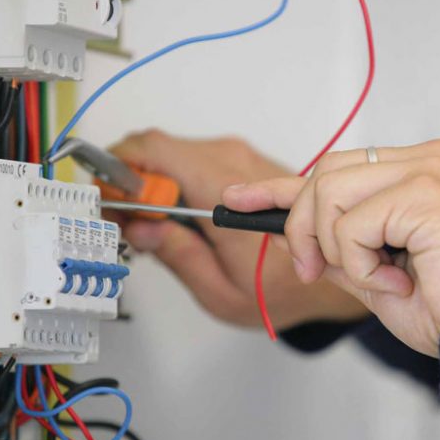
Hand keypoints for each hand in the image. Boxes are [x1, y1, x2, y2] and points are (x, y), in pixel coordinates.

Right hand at [109, 129, 367, 327]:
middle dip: (132, 181)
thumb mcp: (220, 290)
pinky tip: (177, 217)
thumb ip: (176, 254)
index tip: (105, 197)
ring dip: (153, 183)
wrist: (334, 267)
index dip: (118, 167)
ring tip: (151, 225)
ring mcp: (240, 158)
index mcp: (222, 190)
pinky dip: (176, 183)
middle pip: (158, 149)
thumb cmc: (285, 287)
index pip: (154, 149)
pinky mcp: (244, 163)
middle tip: (124, 220)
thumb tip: (140, 226)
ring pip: (175, 154)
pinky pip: (195, 161)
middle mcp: (232, 162)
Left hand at [222, 139, 439, 356]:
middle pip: (325, 173)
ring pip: (329, 191)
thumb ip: (342, 248)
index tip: (240, 198)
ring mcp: (427, 169)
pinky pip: (351, 223)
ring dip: (337, 248)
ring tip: (377, 277)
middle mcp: (425, 160)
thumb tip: (298, 238)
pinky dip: (360, 263)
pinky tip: (396, 280)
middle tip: (316, 270)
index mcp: (420, 173)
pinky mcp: (424, 189)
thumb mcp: (380, 275)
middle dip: (303, 226)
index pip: (336, 169)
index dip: (281, 186)